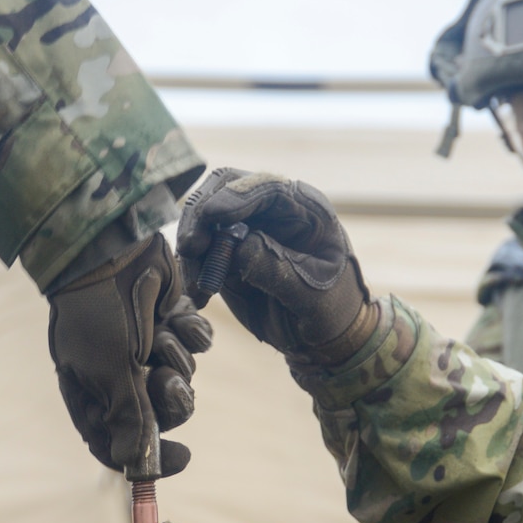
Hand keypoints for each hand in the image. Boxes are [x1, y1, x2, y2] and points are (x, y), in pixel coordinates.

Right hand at [49, 235, 211, 476]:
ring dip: (178, 359)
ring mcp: (148, 349)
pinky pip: (197, 345)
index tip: (183, 458)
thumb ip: (128, 417)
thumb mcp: (110, 368)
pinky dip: (191, 332)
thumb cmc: (100, 311)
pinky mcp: (172, 323)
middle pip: (160, 417)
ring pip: (184, 379)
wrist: (112, 248)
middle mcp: (120, 376)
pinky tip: (175, 314)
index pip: (119, 445)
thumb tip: (133, 466)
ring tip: (162, 335)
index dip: (150, 458)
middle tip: (166, 380)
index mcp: (92, 393)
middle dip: (172, 401)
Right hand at [176, 169, 375, 364]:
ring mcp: (246, 227)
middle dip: (202, 213)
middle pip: (226, 187)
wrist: (323, 335)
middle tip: (190, 248)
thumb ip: (279, 270)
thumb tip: (238, 246)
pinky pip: (200, 249)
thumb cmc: (332, 310)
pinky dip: (191, 268)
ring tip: (197, 287)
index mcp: (307, 209)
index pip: (269, 188)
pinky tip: (198, 296)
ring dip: (192, 247)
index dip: (237, 196)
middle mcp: (272, 210)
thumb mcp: (314, 296)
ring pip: (205, 216)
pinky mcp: (227, 251)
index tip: (212, 215)